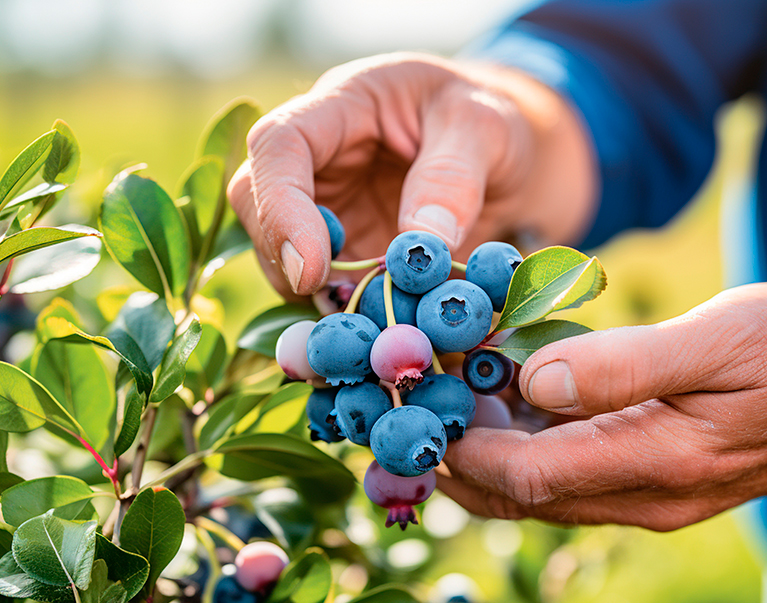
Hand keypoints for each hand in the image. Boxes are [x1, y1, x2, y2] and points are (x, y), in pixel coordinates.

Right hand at [227, 53, 595, 297]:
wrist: (508, 154)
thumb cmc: (492, 121)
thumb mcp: (486, 129)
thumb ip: (454, 177)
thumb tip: (419, 247)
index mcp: (343, 105)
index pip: (279, 144)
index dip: (280, 208)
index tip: (311, 270)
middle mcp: (319, 158)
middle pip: (256, 203)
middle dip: (283, 260)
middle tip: (339, 306)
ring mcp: (328, 208)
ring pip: (281, 256)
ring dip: (316, 298)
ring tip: (373, 325)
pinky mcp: (347, 253)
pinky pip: (327, 290)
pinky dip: (347, 317)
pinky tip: (384, 332)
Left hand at [438, 282, 766, 530]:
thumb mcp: (721, 338)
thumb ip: (628, 364)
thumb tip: (535, 377)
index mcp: (659, 465)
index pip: (531, 476)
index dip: (467, 445)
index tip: (426, 397)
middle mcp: (645, 498)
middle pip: (522, 497)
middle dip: (459, 455)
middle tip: (419, 397)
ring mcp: (648, 497)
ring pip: (540, 493)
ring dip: (486, 452)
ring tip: (451, 390)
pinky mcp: (651, 481)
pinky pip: (569, 478)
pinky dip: (525, 445)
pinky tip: (508, 395)